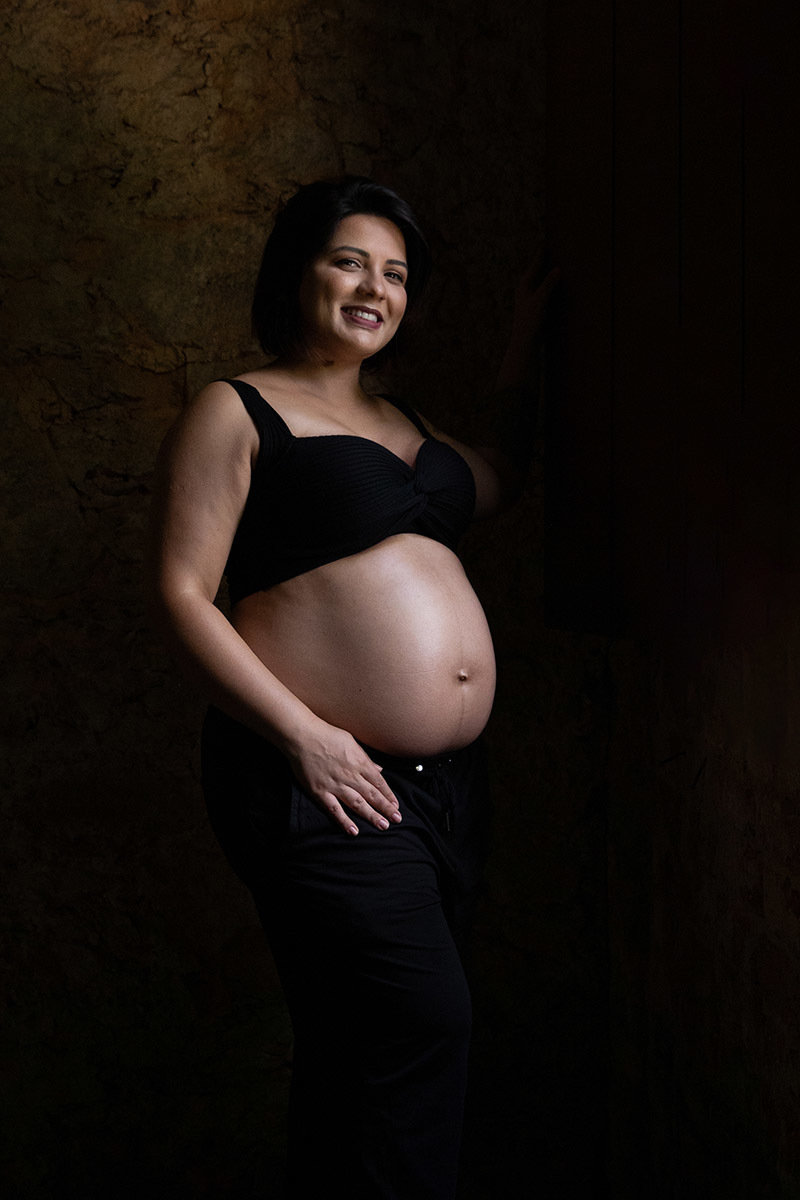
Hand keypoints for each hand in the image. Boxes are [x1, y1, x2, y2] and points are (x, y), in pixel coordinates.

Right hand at [285, 720, 401, 835]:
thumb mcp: (351, 742)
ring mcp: (335, 785)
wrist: (302, 736)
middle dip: (386, 808)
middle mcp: (350, 776)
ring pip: (357, 804)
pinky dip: (344, 821)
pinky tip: (354, 831)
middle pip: (372, 795)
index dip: (389, 795)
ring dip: (372, 816)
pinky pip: (334, 809)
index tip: (396, 806)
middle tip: (397, 819)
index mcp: (359, 762)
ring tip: (383, 826)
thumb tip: (379, 769)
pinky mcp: (320, 792)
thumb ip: (366, 758)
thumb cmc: (327, 735)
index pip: (379, 782)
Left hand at [510, 248, 560, 346]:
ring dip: (548, 271)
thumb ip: (548, 285)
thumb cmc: (529, 322)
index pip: (535, 263)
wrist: (524, 342)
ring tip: (556, 260)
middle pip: (537, 269)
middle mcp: (526, 288)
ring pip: (540, 279)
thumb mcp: (539, 301)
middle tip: (552, 245)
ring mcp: (530, 296)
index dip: (541, 252)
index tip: (546, 239)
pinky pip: (544, 288)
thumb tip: (557, 269)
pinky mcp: (535, 305)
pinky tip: (556, 283)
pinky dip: (550, 283)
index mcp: (525, 284)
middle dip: (544, 259)